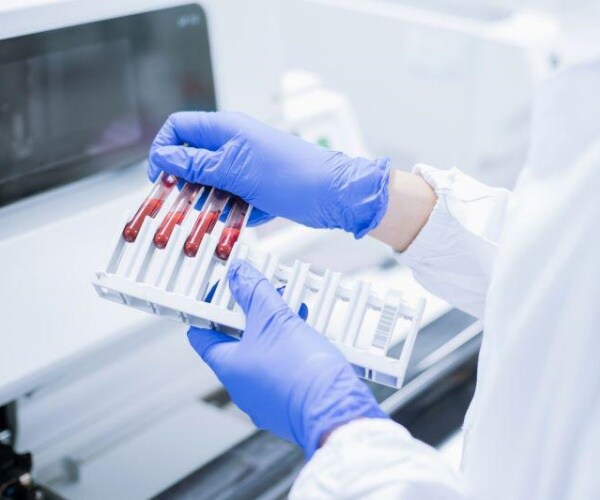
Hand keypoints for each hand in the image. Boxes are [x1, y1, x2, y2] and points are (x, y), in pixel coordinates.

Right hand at [149, 111, 389, 236]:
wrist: (335, 195)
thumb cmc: (295, 174)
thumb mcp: (237, 170)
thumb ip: (198, 164)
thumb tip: (166, 158)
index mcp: (226, 129)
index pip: (179, 128)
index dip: (164, 150)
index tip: (161, 177)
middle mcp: (233, 145)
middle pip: (192, 159)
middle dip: (187, 182)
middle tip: (187, 202)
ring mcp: (245, 167)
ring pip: (211, 183)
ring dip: (211, 200)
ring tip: (222, 211)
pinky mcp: (255, 186)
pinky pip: (232, 198)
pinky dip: (233, 210)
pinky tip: (245, 215)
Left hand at [187, 259, 386, 456]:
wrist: (337, 409)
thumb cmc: (302, 373)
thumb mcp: (275, 318)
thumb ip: (254, 292)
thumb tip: (239, 274)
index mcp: (229, 368)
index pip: (202, 335)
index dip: (208, 310)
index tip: (221, 294)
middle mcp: (242, 387)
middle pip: (236, 342)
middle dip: (252, 315)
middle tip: (263, 296)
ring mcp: (265, 398)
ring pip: (262, 354)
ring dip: (274, 329)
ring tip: (292, 310)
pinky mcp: (288, 403)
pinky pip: (282, 369)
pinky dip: (289, 348)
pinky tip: (306, 334)